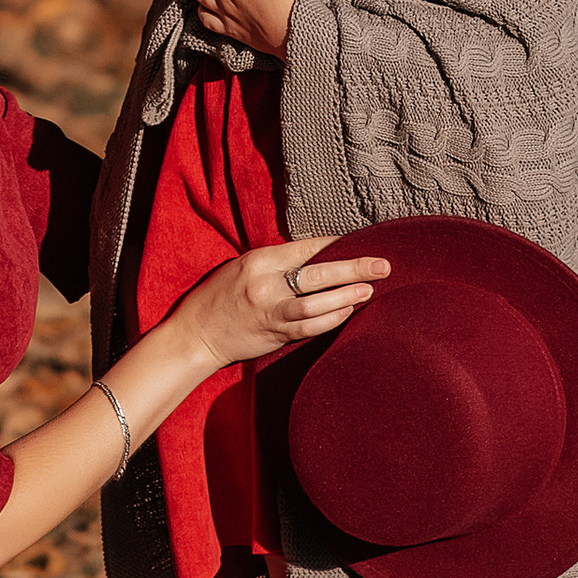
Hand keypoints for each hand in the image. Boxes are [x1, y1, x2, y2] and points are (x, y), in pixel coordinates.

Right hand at [182, 233, 388, 370]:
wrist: (195, 335)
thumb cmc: (219, 296)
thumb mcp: (243, 267)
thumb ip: (277, 264)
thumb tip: (320, 259)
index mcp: (258, 261)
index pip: (306, 249)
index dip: (336, 245)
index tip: (360, 241)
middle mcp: (265, 286)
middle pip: (317, 275)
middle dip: (353, 270)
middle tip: (382, 266)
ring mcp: (270, 313)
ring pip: (316, 305)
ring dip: (346, 297)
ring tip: (369, 290)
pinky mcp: (274, 335)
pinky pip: (309, 328)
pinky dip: (331, 320)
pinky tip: (347, 312)